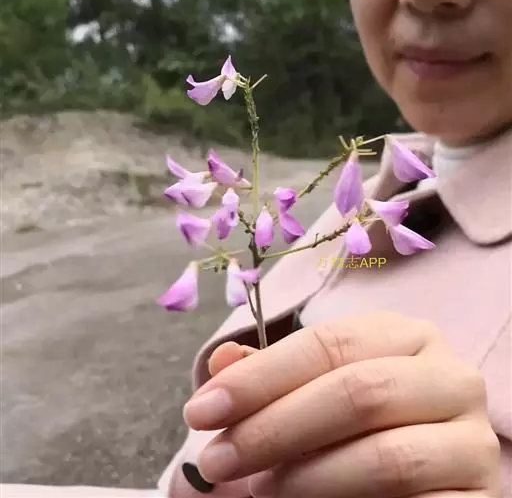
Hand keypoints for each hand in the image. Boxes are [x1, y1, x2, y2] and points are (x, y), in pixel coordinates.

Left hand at [183, 312, 501, 497]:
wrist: (420, 472)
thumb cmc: (357, 421)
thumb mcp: (314, 388)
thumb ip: (271, 375)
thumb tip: (220, 363)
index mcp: (405, 336)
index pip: (328, 344)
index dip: (259, 377)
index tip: (202, 409)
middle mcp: (449, 377)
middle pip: (356, 393)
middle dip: (274, 428)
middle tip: (216, 458)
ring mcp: (473, 441)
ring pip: (384, 458)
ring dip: (306, 478)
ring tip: (259, 489)